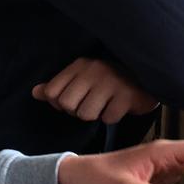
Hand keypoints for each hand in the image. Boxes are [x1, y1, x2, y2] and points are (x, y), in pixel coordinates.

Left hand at [34, 57, 157, 122]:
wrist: (147, 78)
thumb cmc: (110, 81)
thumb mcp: (82, 79)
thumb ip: (58, 86)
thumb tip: (35, 92)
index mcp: (80, 65)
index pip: (53, 93)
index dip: (60, 103)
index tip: (76, 100)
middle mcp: (93, 70)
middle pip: (67, 105)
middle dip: (77, 111)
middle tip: (92, 104)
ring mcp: (111, 82)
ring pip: (86, 114)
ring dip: (96, 114)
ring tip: (106, 104)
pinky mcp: (126, 96)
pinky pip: (108, 118)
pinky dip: (112, 117)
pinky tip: (119, 106)